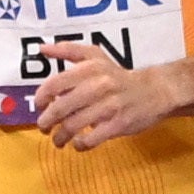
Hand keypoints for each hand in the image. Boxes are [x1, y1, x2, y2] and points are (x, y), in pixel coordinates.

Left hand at [28, 42, 179, 148]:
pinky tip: (78, 143)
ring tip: (58, 140)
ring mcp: (109, 106)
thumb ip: (68, 51)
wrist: (155, 90)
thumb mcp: (95, 57)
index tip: (39, 107)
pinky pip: (91, 139)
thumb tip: (41, 49)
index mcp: (89, 69)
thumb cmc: (118, 75)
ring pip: (73, 126)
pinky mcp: (118, 124)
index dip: (40, 99)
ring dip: (60, 137)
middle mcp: (98, 86)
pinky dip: (80, 145)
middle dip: (46, 122)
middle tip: (43, 128)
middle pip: (60, 109)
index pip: (54, 85)